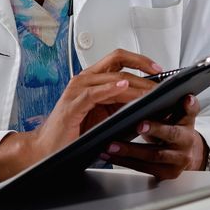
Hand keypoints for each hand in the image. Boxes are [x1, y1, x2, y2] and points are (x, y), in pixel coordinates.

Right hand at [0, 49, 160, 181]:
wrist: (47, 149)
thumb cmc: (74, 134)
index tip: (160, 69)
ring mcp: (77, 90)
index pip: (119, 60)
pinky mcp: (73, 104)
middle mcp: (85, 80)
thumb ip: (125, 108)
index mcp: (93, 80)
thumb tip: (152, 106)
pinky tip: (123, 88)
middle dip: (143, 71)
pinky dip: (110, 89)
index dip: (141, 61)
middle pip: (118, 62)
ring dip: (134, 84)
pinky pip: (94, 93)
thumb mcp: (107, 118)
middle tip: (161, 83)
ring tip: (151, 90)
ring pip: (111, 77)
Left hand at [104, 93, 206, 179]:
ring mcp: (177, 160)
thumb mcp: (175, 114)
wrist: (183, 155)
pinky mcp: (165, 173)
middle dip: (155, 129)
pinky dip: (123, 161)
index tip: (184, 99)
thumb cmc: (173, 129)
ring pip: (153, 155)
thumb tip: (156, 86)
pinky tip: (109, 155)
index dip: (188, 106)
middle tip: (138, 124)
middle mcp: (185, 143)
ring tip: (111, 144)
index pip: (191, 112)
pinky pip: (142, 168)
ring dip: (130, 150)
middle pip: (172, 135)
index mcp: (188, 123)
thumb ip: (170, 101)